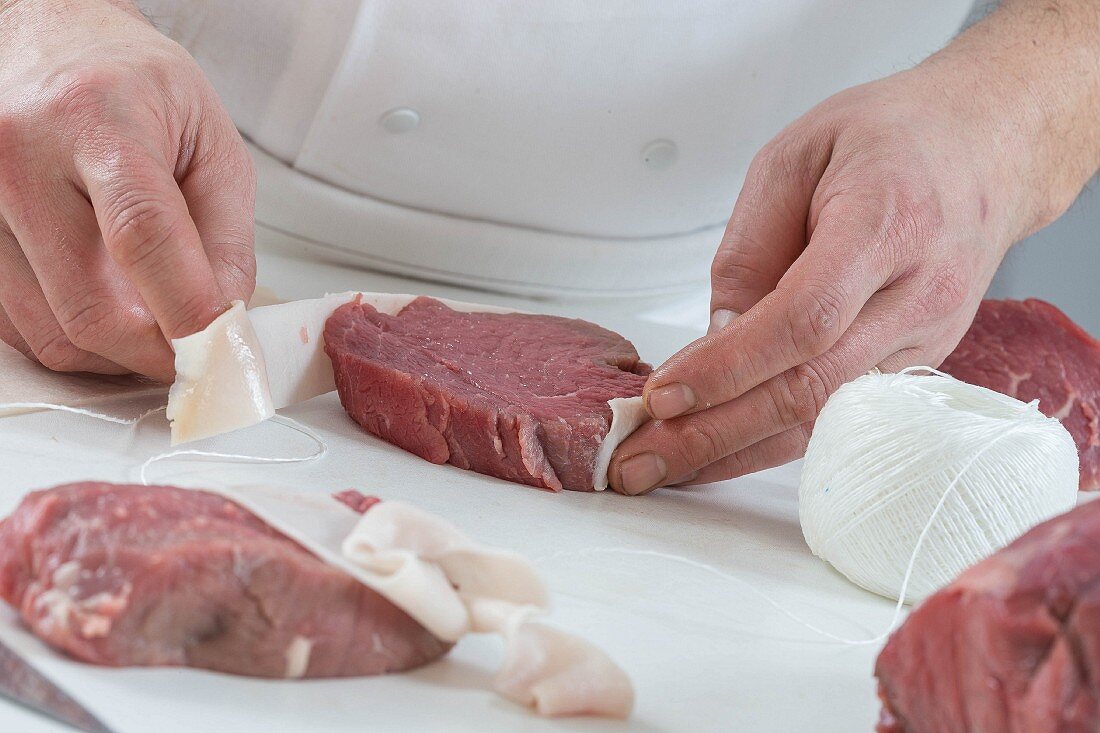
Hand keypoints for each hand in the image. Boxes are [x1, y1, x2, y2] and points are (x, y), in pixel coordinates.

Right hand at [0, 0, 255, 381]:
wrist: (49, 44)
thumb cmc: (131, 85)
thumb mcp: (211, 142)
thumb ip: (227, 237)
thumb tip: (226, 321)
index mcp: (96, 120)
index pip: (143, 236)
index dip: (189, 312)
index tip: (224, 350)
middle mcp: (19, 157)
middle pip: (89, 307)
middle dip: (156, 353)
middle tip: (198, 354)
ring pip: (49, 333)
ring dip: (116, 354)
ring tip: (155, 324)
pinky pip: (17, 326)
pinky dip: (72, 339)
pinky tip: (108, 309)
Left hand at [608, 7, 1099, 494]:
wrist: (989, 145)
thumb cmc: (890, 138)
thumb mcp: (794, 157)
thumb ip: (749, 250)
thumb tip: (713, 340)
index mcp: (887, 224)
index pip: (802, 320)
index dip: (728, 367)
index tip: (663, 394)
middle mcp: (920, 293)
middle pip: (811, 388)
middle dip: (714, 433)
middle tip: (639, 461)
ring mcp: (931, 337)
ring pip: (826, 419)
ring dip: (737, 453)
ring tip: (664, 470)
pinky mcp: (923, 363)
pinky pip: (842, 415)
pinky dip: (775, 440)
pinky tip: (722, 453)